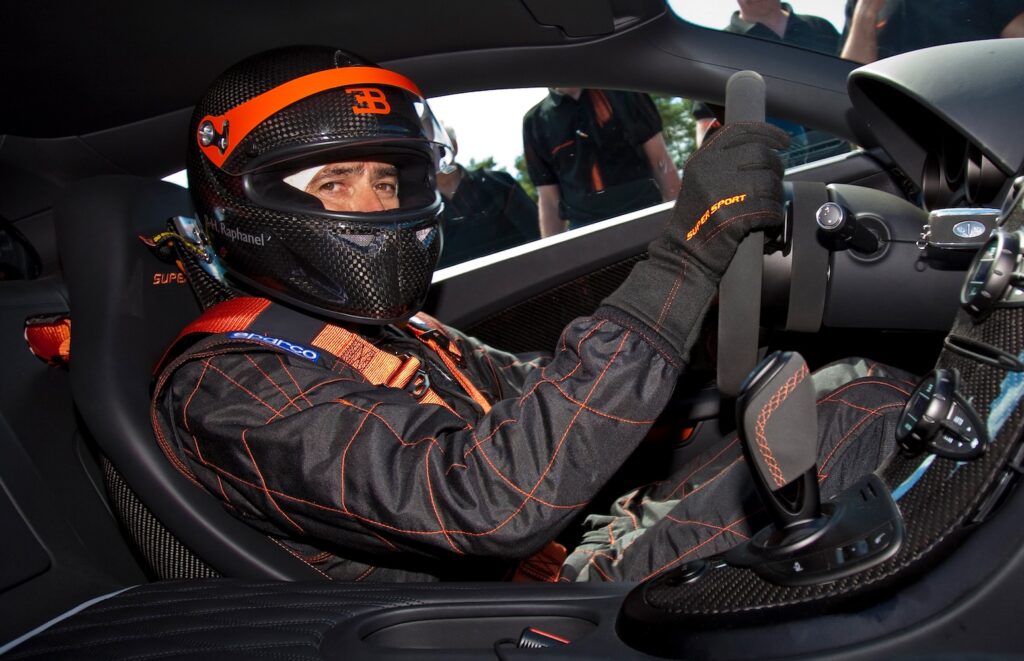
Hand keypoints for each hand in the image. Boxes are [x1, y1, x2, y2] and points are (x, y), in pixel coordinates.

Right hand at [600, 121, 787, 361]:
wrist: (684, 254)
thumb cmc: (697, 221)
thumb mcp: (701, 182)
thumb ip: (723, 163)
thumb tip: (762, 148)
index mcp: (703, 159)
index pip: (742, 131)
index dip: (767, 133)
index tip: (783, 140)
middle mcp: (711, 171)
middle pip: (761, 155)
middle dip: (776, 168)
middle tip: (775, 182)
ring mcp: (722, 193)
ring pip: (770, 183)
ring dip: (775, 197)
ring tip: (766, 207)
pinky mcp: (734, 216)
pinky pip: (770, 208)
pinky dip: (774, 216)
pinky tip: (767, 222)